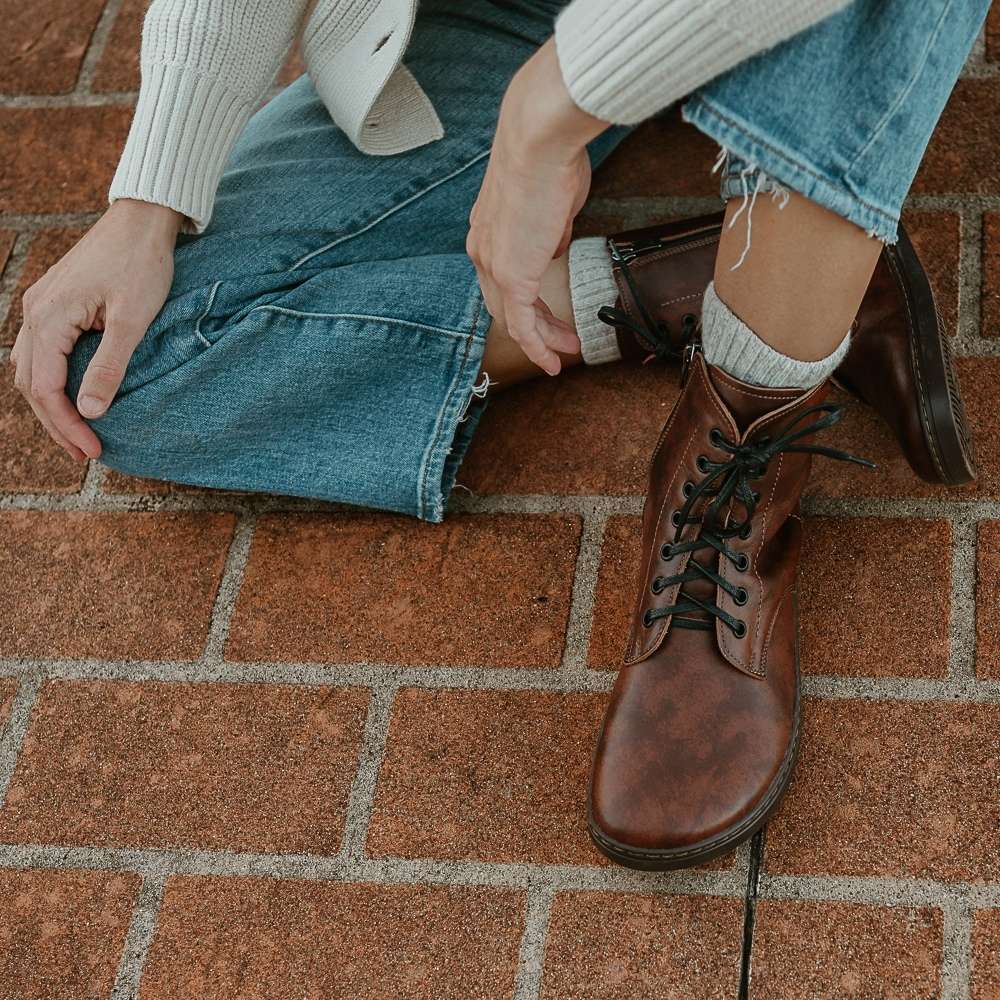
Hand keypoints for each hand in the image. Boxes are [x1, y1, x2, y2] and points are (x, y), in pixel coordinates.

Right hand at [10, 199, 181, 460]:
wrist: (142, 221)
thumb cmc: (142, 264)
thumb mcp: (132, 319)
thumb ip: (110, 365)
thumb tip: (92, 411)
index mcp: (49, 317)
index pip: (45, 388)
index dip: (66, 425)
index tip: (93, 451)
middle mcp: (34, 312)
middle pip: (30, 384)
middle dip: (55, 422)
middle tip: (85, 453)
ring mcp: (40, 306)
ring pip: (30, 369)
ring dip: (51, 405)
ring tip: (79, 434)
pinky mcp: (54, 304)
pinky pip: (40, 352)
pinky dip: (52, 381)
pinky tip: (74, 397)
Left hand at [467, 37, 607, 375]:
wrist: (538, 140)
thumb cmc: (549, 157)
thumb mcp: (552, 200)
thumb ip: (551, 229)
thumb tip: (554, 248)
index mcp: (487, 230)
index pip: (502, 276)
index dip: (526, 296)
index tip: (548, 307)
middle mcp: (483, 250)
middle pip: (504, 302)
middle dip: (536, 323)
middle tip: (561, 337)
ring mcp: (493, 264)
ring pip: (513, 317)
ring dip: (542, 337)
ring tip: (566, 349)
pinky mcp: (511, 275)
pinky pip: (522, 324)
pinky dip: (537, 346)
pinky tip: (552, 360)